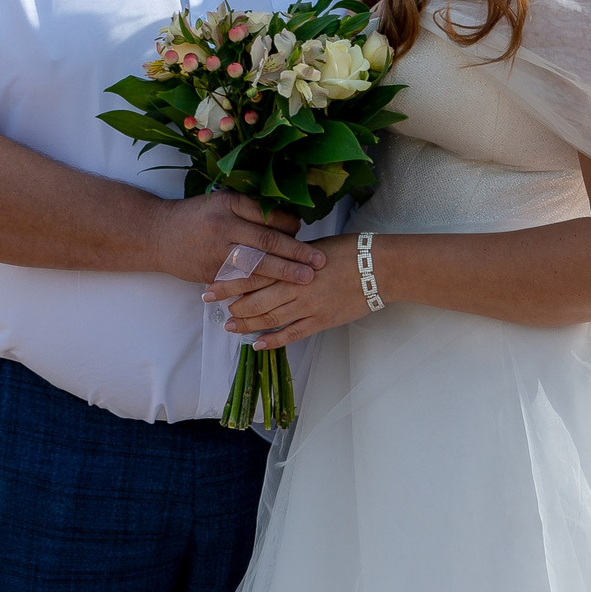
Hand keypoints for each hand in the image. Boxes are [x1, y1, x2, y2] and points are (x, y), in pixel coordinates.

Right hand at [154, 191, 323, 288]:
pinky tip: (278, 294)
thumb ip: (249, 210)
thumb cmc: (195, 216)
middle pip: (266, 240)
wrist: (157, 233)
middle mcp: (223, 226)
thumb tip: (288, 222)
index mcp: (229, 204)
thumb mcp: (221, 202)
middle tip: (319, 261)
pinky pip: (240, 281)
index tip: (304, 232)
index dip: (290, 225)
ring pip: (256, 264)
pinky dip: (260, 288)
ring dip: (284, 272)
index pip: (267, 215)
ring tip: (306, 278)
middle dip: (296, 252)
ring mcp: (216, 251)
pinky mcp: (211, 272)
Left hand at [206, 232, 375, 349]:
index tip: (211, 285)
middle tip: (214, 308)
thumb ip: (290, 256)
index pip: (254, 273)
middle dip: (233, 304)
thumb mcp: (313, 247)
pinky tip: (258, 344)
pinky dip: (274, 341)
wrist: (379, 268)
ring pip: (270, 318)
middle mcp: (296, 286)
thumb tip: (269, 259)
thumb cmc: (349, 251)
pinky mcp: (321, 321)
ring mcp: (308, 306)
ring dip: (248, 324)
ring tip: (231, 326)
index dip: (230, 281)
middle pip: (256, 298)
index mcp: (293, 264)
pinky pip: (293, 333)